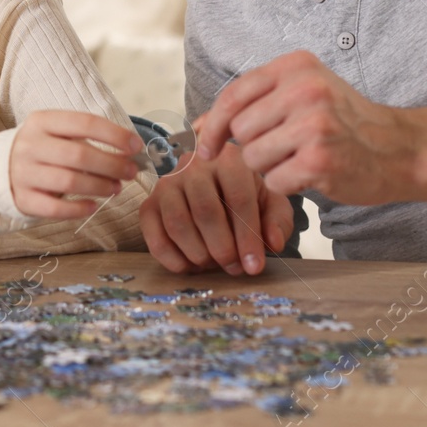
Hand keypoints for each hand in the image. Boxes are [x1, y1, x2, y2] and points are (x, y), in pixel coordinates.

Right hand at [9, 110, 140, 219]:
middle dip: (112, 164)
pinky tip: (93, 206)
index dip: (114, 135)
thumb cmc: (42, 149)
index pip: (84, 123)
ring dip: (99, 186)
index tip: (136, 145)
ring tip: (116, 188)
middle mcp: (29, 145)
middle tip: (130, 172)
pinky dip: (78, 209)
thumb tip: (130, 152)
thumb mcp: (57, 133)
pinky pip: (55, 208)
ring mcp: (23, 173)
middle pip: (79, 155)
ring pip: (69, 181)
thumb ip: (88, 139)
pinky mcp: (22, 199)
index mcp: (42, 121)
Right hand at [139, 147, 292, 274]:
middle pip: (205, 211)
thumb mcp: (269, 201)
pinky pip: (154, 236)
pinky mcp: (148, 204)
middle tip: (235, 268)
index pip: (238, 197)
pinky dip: (172, 259)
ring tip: (214, 266)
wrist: (211, 184)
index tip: (254, 265)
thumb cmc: (244, 193)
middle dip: (223, 248)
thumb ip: (278, 220)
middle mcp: (193, 165)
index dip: (248, 236)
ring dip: (198, 254)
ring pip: (178, 223)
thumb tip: (273, 243)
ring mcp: (166, 183)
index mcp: (228, 158)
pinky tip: (191, 267)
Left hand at [195, 50, 423, 204]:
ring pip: (253, 158)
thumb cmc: (344, 123)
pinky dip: (287, 185)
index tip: (204, 148)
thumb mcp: (302, 96)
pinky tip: (312, 174)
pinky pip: (274, 181)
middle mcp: (305, 89)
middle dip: (253, 148)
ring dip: (270, 168)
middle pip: (240, 130)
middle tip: (285, 148)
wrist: (400, 149)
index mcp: (296, 66)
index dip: (212, 125)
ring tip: (300, 158)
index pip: (234, 94)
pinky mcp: (320, 159)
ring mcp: (313, 124)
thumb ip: (253, 103)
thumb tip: (197, 124)